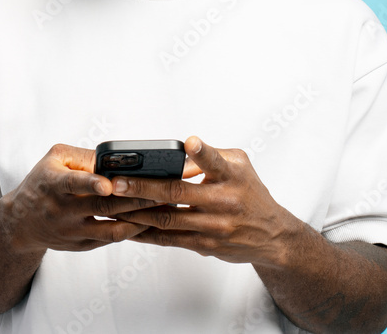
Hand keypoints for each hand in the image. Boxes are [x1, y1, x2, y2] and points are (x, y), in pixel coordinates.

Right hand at [0, 144, 158, 253]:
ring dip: (141, 218)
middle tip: (164, 189)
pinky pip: (112, 239)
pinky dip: (134, 230)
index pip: (73, 183)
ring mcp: (74, 231)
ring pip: (113, 228)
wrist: (21, 222)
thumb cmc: (42, 183)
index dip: (91, 183)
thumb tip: (117, 158)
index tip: (109, 184)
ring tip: (165, 206)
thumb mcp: (54, 159)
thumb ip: (83, 156)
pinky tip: (151, 219)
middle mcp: (63, 210)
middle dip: (136, 198)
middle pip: (104, 206)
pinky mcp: (83, 245)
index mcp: (54, 184)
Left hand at [109, 136, 301, 266]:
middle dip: (144, 187)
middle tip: (119, 183)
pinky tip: (128, 226)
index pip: (217, 161)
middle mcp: (225, 200)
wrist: (273, 235)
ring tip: (113, 203)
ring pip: (169, 219)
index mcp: (232, 175)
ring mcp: (215, 226)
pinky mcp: (207, 245)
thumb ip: (210, 157)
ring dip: (138, 211)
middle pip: (178, 193)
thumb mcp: (240, 166)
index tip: (190, 142)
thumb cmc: (249, 192)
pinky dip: (148, 233)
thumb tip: (175, 153)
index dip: (202, 152)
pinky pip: (171, 239)